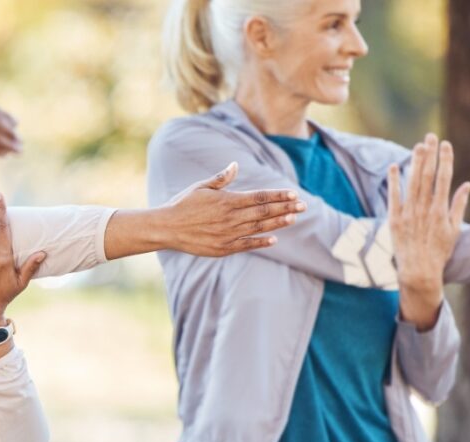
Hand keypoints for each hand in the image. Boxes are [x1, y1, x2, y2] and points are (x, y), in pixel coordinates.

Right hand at [159, 163, 304, 256]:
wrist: (166, 228)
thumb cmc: (182, 205)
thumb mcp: (200, 187)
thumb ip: (221, 179)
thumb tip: (235, 165)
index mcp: (227, 200)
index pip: (259, 197)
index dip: (278, 196)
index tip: (293, 194)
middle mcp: (230, 217)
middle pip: (264, 212)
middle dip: (285, 208)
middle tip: (303, 206)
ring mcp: (227, 234)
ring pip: (259, 227)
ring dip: (278, 223)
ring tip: (293, 218)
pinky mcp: (222, 248)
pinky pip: (246, 244)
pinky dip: (261, 242)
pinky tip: (274, 239)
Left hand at [388, 134, 469, 329]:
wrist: (419, 271)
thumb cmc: (439, 251)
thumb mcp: (454, 229)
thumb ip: (459, 205)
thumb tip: (467, 185)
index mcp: (440, 210)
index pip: (444, 178)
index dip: (445, 160)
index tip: (446, 144)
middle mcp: (424, 209)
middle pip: (427, 176)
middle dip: (430, 155)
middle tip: (431, 136)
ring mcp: (408, 213)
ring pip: (412, 182)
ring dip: (415, 162)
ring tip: (418, 146)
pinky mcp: (394, 219)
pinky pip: (393, 196)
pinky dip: (394, 181)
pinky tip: (395, 166)